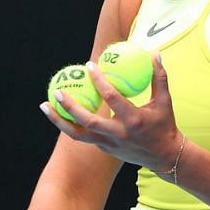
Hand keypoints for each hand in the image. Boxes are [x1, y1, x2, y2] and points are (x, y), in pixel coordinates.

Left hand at [40, 53, 182, 171]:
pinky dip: (69, 125)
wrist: (164, 157)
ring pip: (77, 134)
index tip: (89, 65)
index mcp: (133, 120)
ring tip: (45, 105)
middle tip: (56, 91)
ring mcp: (108, 144)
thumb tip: (153, 52)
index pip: (111, 97)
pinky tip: (59, 112)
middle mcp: (118, 134)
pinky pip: (83, 136)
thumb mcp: (164, 101)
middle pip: (87, 121)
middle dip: (69, 106)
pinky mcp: (103, 149)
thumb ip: (158, 76)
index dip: (99, 80)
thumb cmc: (164, 124)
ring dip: (58, 120)